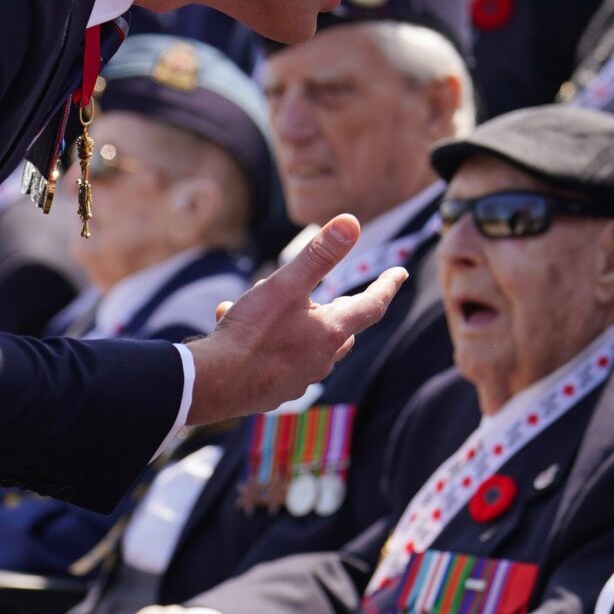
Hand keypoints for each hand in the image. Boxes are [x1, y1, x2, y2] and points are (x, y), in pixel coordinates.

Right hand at [182, 217, 406, 425]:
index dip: (387, 285)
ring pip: (311, 346)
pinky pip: (282, 361)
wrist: (213, 383)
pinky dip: (271, 345)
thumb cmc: (250, 333)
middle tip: (343, 297)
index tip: (400, 272)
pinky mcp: (277, 391)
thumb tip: (351, 222)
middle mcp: (321, 359)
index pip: (372, 305)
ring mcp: (300, 379)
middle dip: (342, 310)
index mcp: (330, 331)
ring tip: (271, 308)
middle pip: (344, 330)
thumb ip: (319, 254)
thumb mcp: (285, 285)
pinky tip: (243, 334)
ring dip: (299, 325)